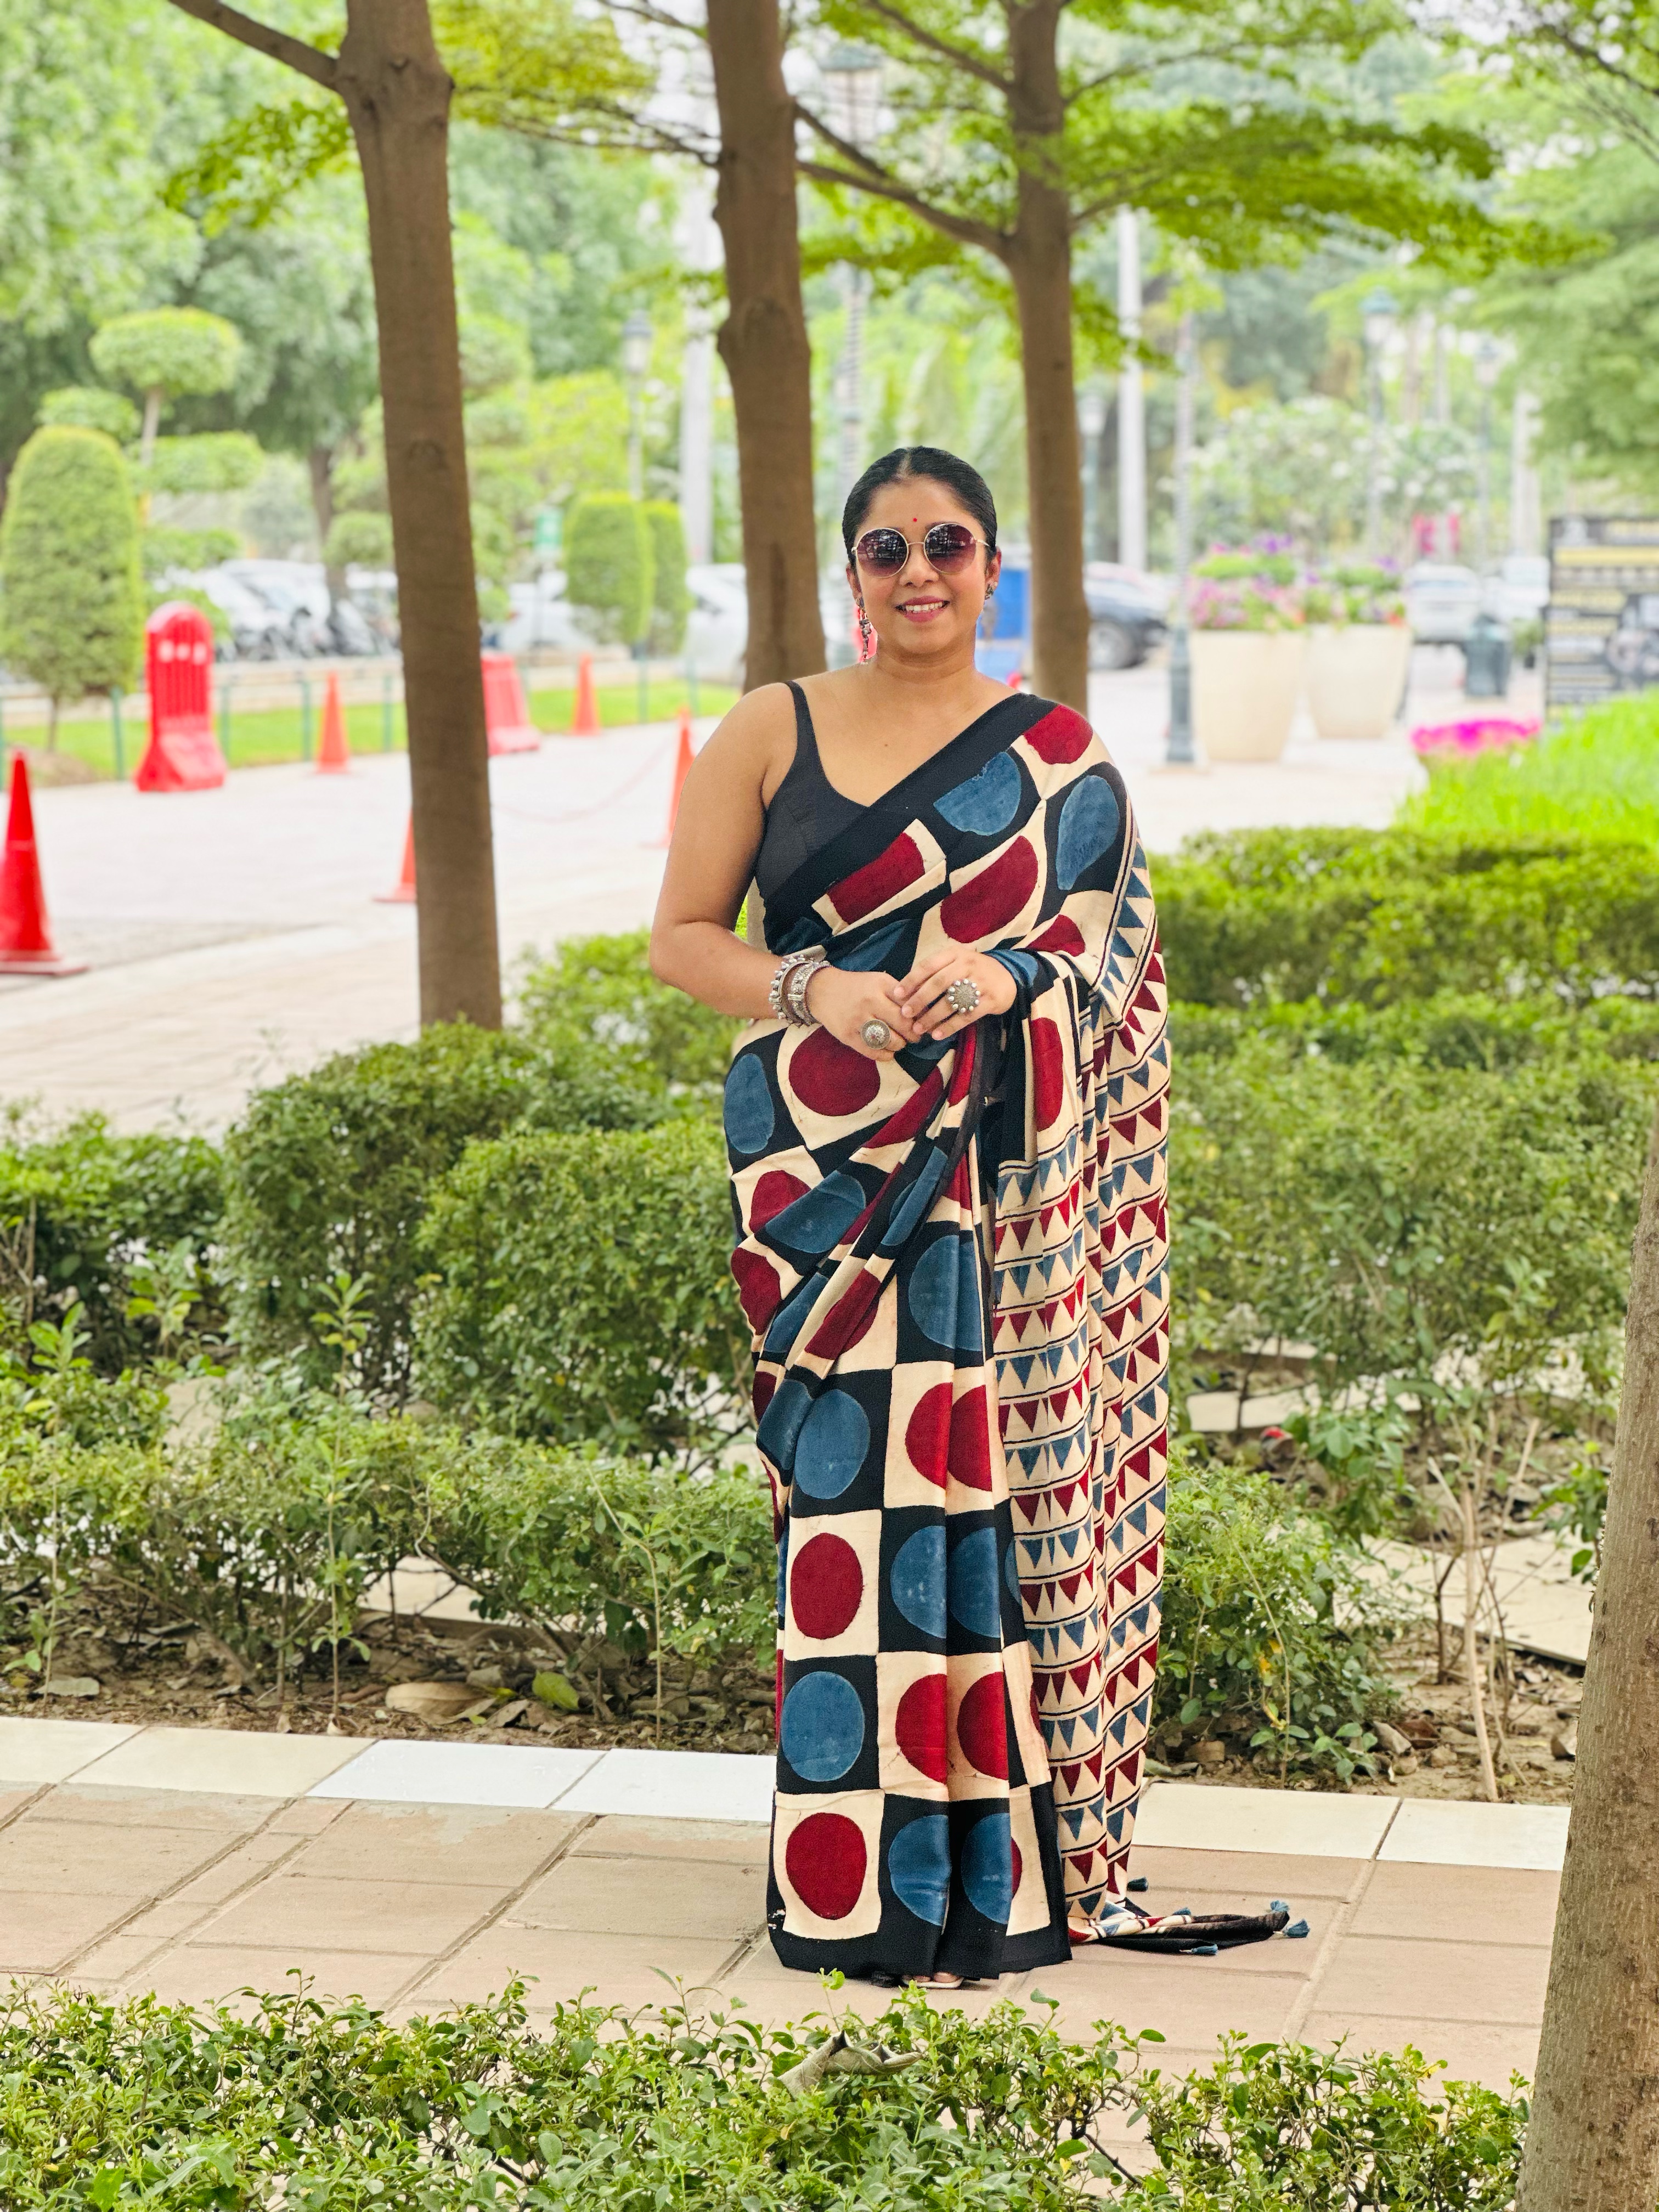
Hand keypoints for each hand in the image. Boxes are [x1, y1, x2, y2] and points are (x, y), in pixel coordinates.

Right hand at [802, 964, 920, 1060]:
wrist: (822, 990)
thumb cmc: (857, 986)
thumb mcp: (879, 981)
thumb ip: (901, 994)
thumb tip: (925, 1011)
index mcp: (881, 985)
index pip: (909, 1005)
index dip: (920, 1017)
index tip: (923, 1023)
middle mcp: (869, 1001)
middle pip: (902, 1025)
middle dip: (913, 1034)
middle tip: (915, 1037)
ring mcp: (857, 1020)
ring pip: (889, 1040)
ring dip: (899, 1045)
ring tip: (900, 1043)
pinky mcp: (847, 1035)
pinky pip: (872, 1051)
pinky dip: (885, 1055)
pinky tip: (889, 1052)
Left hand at [893, 947, 1016, 1040]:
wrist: (1009, 977)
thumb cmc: (974, 971)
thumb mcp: (956, 962)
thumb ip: (935, 972)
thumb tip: (907, 991)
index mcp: (955, 954)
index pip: (928, 965)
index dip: (911, 980)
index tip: (897, 994)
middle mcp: (967, 965)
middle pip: (938, 983)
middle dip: (919, 1000)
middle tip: (905, 1013)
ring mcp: (980, 982)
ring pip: (951, 1001)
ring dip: (932, 1016)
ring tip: (919, 1028)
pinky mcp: (990, 1000)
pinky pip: (966, 1016)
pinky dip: (950, 1026)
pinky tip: (937, 1034)